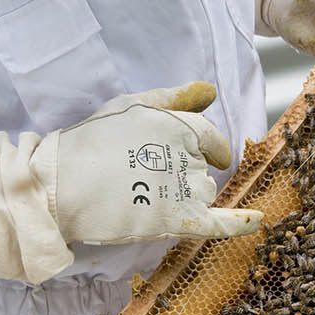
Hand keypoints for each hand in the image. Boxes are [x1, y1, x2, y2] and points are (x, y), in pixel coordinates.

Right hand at [0, 82, 262, 284]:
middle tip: (148, 181)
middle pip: (205, 170)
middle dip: (186, 175)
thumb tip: (210, 90)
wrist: (58, 184)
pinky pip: (218, 223)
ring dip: (188, 198)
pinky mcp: (175, 219)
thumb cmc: (88, 142)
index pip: (210, 138)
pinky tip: (257, 220)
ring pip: (204, 194)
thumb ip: (173, 99)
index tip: (208, 157)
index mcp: (176, 124)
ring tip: (146, 198)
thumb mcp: (129, 107)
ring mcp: (181, 187)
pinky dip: (240, 223)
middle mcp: (186, 153)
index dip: (209, 149)